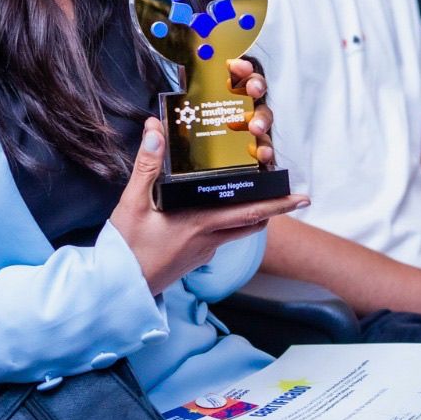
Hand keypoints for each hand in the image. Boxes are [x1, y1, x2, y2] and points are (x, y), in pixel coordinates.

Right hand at [110, 64, 305, 295]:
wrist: (119, 290)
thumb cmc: (126, 248)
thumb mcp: (132, 203)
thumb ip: (147, 165)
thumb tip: (156, 129)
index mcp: (200, 223)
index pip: (249, 212)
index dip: (278, 205)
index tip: (301, 196)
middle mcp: (208, 239)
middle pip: (251, 222)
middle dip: (273, 208)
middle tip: (289, 193)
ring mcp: (203, 251)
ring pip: (237, 230)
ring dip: (252, 214)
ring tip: (257, 193)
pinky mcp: (195, 257)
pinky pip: (221, 236)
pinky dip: (229, 221)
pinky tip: (216, 208)